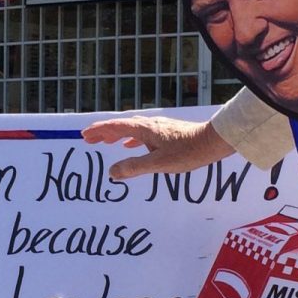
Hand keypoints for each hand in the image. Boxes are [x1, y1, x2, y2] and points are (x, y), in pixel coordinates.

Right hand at [82, 113, 226, 181]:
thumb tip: (112, 172)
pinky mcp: (167, 132)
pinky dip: (132, 139)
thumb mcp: (158, 164)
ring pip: (132, 129)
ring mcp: (159, 128)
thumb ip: (134, 167)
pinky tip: (134, 146)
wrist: (213, 141)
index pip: (115, 128)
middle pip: (121, 126)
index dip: (99, 131)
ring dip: (117, 135)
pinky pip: (142, 134)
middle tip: (89, 140)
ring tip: (107, 142)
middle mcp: (149, 125)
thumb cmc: (187, 152)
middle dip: (104, 133)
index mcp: (144, 130)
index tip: (84, 136)